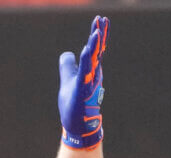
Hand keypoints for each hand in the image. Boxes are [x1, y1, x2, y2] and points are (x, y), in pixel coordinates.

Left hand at [58, 16, 107, 149]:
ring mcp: (88, 83)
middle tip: (103, 19)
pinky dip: (85, 62)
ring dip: (94, 46)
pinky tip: (85, 50)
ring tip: (96, 31)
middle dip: (99, 35)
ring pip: (92, 61)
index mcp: (89, 70)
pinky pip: (85, 74)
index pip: (94, 48)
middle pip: (96, 51)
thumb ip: (68, 66)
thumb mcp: (68, 80)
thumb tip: (67, 53)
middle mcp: (91, 74)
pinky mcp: (82, 91)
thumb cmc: (73, 104)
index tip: (100, 19)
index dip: (97, 34)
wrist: (76, 125)